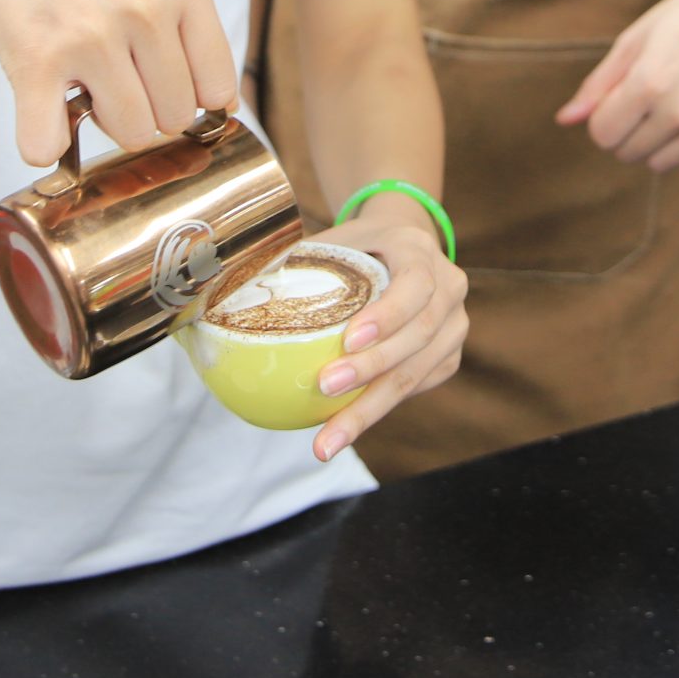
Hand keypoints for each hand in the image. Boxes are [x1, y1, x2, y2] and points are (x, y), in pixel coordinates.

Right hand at [0, 0, 239, 165]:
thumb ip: (190, 22)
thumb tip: (222, 105)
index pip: (216, 88)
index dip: (186, 97)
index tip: (157, 84)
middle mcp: (145, 11)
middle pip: (173, 117)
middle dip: (143, 107)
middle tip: (108, 72)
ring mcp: (91, 37)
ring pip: (129, 133)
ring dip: (100, 122)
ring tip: (77, 80)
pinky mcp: (35, 58)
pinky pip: (48, 143)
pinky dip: (43, 144)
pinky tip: (39, 116)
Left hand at [308, 198, 467, 463]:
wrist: (404, 247)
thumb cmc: (357, 244)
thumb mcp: (333, 238)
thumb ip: (295, 261)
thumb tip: (224, 294)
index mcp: (420, 252)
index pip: (414, 285)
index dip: (388, 315)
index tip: (349, 339)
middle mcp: (450, 290)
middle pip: (417, 337)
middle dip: (371, 370)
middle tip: (325, 388)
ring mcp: (454, 327)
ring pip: (416, 374)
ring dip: (370, 408)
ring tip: (328, 439)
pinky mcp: (446, 359)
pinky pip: (414, 390)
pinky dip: (377, 409)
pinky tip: (342, 430)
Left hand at [555, 0, 678, 175]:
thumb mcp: (636, 39)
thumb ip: (598, 84)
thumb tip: (564, 120)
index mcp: (649, 83)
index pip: (603, 134)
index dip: (603, 117)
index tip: (618, 97)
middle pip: (628, 152)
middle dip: (627, 130)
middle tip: (646, 97)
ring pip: (659, 164)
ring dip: (656, 142)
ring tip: (672, 104)